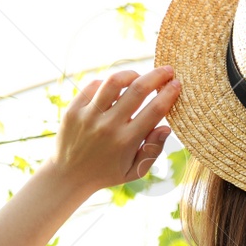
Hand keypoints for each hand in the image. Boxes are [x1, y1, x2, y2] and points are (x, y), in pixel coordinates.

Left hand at [49, 66, 180, 196]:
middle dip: (157, 76)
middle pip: (138, 89)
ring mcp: (89, 116)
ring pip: (114, 81)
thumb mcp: (135, 171)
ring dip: (132, 74)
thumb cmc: (107, 172)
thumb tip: (166, 127)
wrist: (68, 175)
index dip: (169, 93)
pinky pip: (94, 85)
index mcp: (127, 141)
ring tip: (139, 76)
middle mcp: (108, 126)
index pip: (155, 110)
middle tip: (167, 70)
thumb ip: (153, 150)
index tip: (177, 84)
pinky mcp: (74, 109)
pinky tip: (116, 88)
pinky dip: (108, 83)